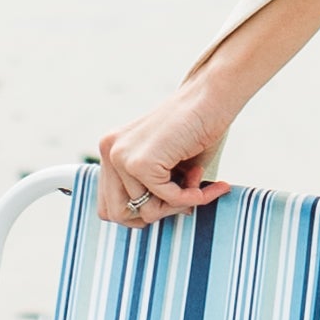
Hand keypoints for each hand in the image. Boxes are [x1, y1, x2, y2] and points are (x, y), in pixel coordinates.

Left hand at [96, 73, 234, 223]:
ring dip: (177, 204)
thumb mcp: (162, 164)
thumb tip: (144, 221)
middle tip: (183, 198)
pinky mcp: (141, 162)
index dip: (139, 212)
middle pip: (117, 214)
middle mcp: (109, 151)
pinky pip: (166, 199)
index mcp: (110, 149)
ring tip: (196, 183)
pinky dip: (190, 197)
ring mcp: (121, 156)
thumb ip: (146, 188)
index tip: (167, 202)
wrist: (211, 98)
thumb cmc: (194, 130)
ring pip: (145, 211)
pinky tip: (204, 182)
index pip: (107, 205)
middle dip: (155, 213)